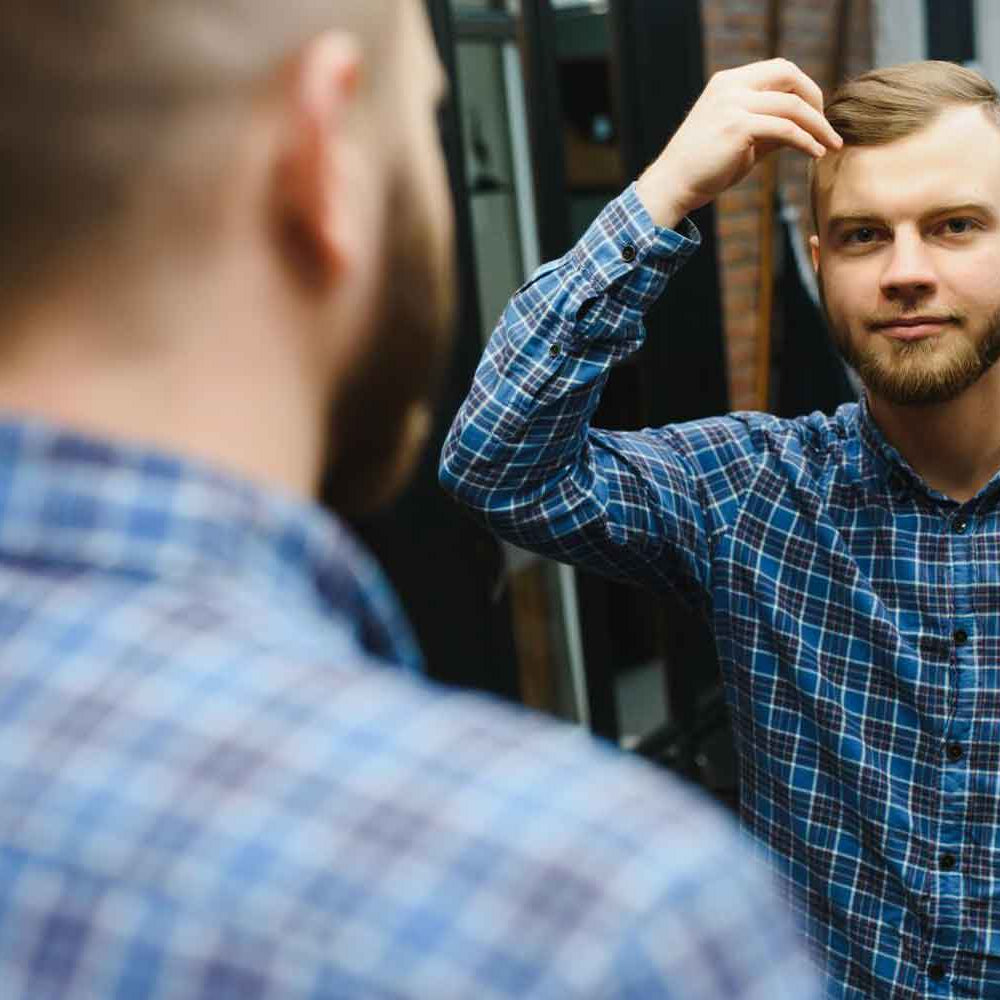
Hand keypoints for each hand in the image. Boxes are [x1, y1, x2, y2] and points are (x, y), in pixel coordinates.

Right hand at [635, 58, 841, 228]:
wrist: (673, 185)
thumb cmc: (704, 168)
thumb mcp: (741, 140)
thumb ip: (770, 127)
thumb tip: (806, 127)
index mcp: (728, 83)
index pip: (778, 69)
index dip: (804, 88)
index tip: (815, 114)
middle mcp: (730, 86)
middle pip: (789, 74)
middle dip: (815, 99)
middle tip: (827, 127)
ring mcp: (733, 104)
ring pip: (792, 104)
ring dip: (817, 125)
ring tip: (830, 145)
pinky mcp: (738, 127)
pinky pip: (785, 129)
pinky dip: (805, 141)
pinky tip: (815, 153)